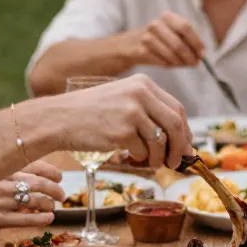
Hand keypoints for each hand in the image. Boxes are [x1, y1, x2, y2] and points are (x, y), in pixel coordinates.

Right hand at [0, 161, 63, 236]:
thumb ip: (9, 178)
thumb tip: (35, 181)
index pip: (32, 165)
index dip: (50, 171)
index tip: (59, 176)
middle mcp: (1, 184)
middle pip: (37, 183)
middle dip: (54, 189)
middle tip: (61, 195)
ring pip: (33, 201)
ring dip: (49, 204)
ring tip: (53, 207)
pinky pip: (24, 219)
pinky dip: (40, 218)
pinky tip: (49, 218)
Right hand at [40, 74, 191, 168]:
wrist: (60, 118)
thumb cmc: (91, 112)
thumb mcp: (123, 99)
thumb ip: (150, 112)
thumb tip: (180, 140)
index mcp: (143, 84)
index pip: (177, 108)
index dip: (186, 130)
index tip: (186, 146)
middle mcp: (140, 94)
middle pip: (175, 124)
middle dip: (180, 147)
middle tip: (177, 162)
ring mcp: (132, 112)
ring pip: (161, 141)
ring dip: (158, 158)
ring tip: (151, 162)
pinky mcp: (122, 131)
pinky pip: (142, 151)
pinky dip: (139, 157)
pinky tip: (128, 155)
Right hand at [134, 12, 204, 67]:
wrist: (130, 44)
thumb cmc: (158, 39)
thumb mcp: (172, 32)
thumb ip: (187, 40)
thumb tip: (202, 55)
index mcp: (167, 17)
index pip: (186, 27)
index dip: (196, 42)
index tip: (203, 54)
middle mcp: (156, 24)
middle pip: (179, 43)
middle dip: (190, 56)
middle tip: (195, 63)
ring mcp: (147, 38)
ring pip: (172, 54)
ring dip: (181, 62)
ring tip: (184, 64)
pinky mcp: (142, 51)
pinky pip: (163, 61)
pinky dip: (170, 65)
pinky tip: (171, 63)